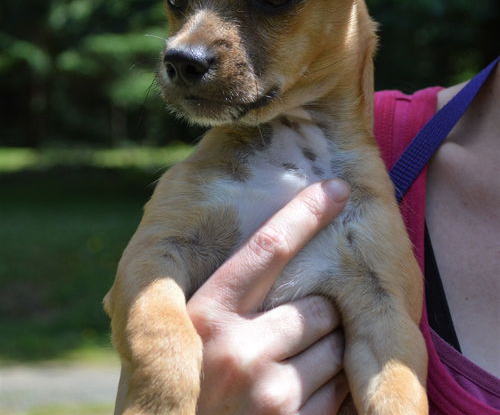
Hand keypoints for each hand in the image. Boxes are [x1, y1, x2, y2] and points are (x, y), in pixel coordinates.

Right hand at [188, 179, 350, 413]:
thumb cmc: (187, 387)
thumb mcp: (183, 339)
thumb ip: (215, 302)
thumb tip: (260, 250)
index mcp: (205, 315)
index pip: (266, 248)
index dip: (306, 213)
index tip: (336, 188)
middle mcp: (235, 348)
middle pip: (317, 306)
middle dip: (318, 318)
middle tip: (293, 335)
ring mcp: (267, 391)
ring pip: (335, 346)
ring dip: (326, 353)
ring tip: (289, 369)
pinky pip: (341, 388)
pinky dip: (333, 387)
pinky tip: (300, 396)